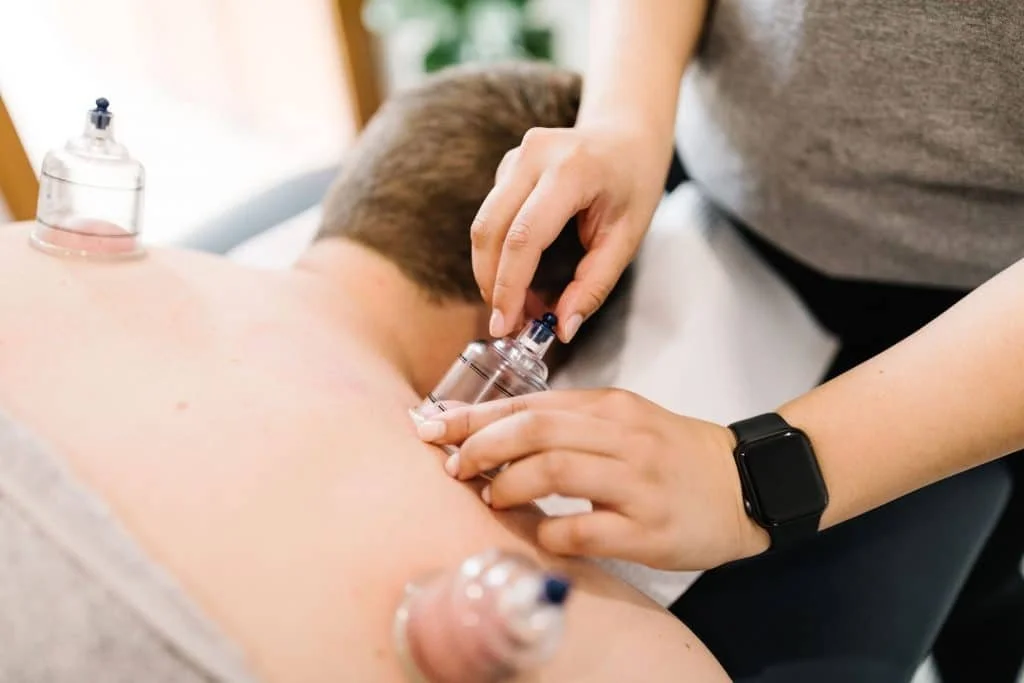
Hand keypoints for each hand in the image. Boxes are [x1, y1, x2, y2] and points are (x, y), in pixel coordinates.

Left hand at [415, 389, 770, 570]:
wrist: (747, 484)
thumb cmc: (674, 455)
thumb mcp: (624, 422)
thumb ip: (568, 423)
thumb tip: (495, 434)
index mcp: (610, 407)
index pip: (530, 402)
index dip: (474, 416)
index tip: (433, 426)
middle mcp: (622, 437)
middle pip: (535, 429)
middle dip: (481, 446)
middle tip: (455, 466)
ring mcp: (637, 482)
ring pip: (554, 470)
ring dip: (508, 485)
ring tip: (491, 496)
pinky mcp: (649, 528)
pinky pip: (584, 528)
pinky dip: (550, 531)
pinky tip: (543, 533)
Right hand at [471, 120, 672, 342]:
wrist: (627, 133)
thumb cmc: (633, 184)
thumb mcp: (626, 238)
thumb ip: (593, 285)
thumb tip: (563, 329)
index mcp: (572, 170)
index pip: (524, 237)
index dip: (509, 286)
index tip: (505, 325)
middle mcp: (534, 155)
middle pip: (490, 230)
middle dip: (492, 284)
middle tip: (507, 324)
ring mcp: (515, 157)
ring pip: (483, 225)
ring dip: (491, 272)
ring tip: (516, 305)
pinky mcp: (506, 166)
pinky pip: (490, 217)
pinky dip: (497, 253)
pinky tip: (519, 275)